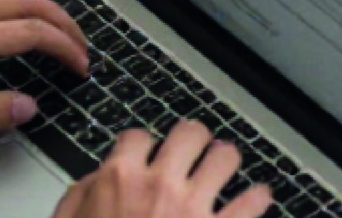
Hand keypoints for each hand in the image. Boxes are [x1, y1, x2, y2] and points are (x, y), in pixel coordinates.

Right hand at [53, 123, 269, 217]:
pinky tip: (257, 199)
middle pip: (190, 133)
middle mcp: (160, 185)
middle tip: (193, 152)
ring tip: (223, 170)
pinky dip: (258, 198)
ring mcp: (194, 208)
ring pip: (226, 156)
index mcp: (119, 180)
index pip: (138, 137)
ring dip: (225, 162)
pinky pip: (254, 202)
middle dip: (193, 141)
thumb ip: (83, 195)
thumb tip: (99, 177)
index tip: (147, 153)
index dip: (143, 145)